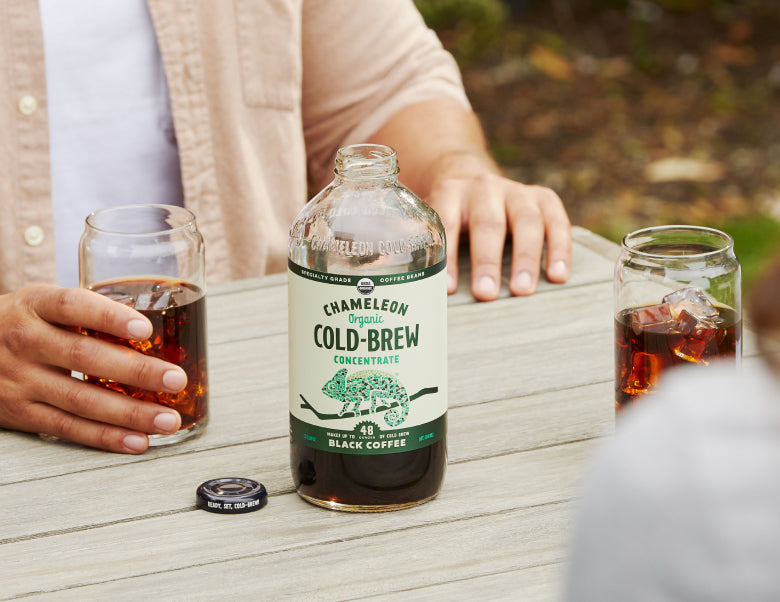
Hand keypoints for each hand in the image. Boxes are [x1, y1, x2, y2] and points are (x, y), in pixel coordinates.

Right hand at [0, 284, 186, 453]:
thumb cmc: (20, 323)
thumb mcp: (42, 303)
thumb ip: (87, 311)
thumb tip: (156, 327)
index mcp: (35, 304)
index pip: (72, 305)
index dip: (109, 317)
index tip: (145, 330)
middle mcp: (25, 341)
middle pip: (83, 357)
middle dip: (136, 371)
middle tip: (175, 379)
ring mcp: (20, 380)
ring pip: (80, 400)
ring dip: (130, 413)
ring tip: (167, 419)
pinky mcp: (21, 413)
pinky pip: (68, 428)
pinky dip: (106, 437)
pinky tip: (137, 440)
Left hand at [366, 98, 570, 299]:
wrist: (472, 179)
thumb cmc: (444, 216)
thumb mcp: (421, 219)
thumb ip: (403, 242)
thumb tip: (371, 280)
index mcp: (447, 192)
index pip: (446, 222)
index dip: (447, 256)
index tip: (446, 291)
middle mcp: (482, 187)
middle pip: (488, 223)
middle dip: (487, 260)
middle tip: (485, 295)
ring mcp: (515, 191)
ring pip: (526, 221)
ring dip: (526, 257)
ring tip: (523, 292)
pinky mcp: (542, 198)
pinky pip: (557, 220)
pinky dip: (560, 247)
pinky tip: (558, 276)